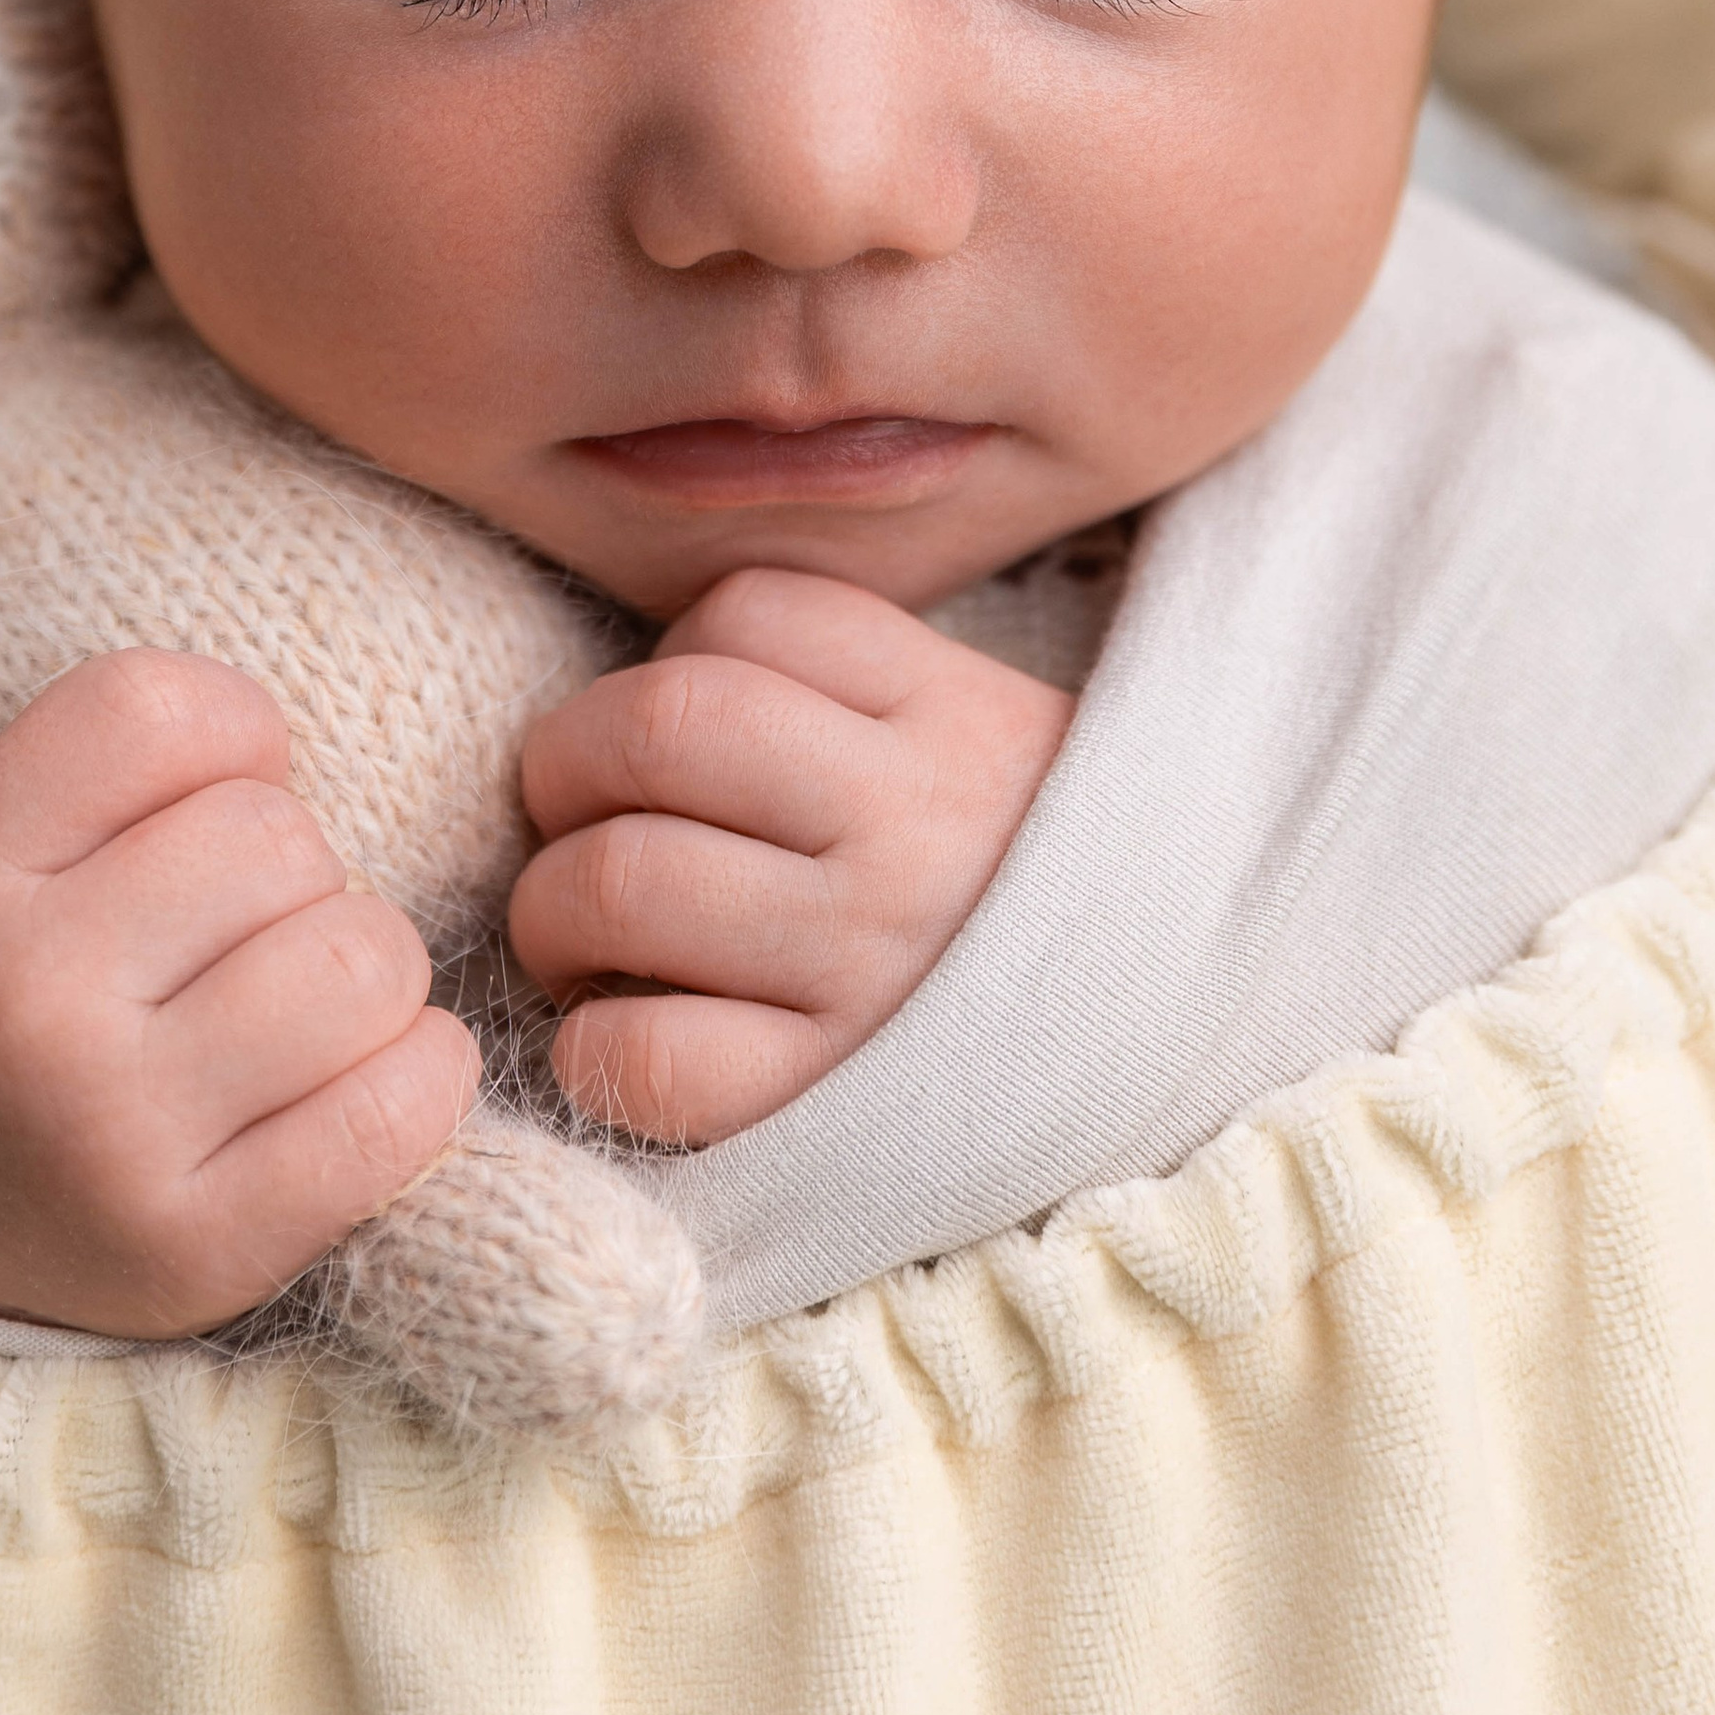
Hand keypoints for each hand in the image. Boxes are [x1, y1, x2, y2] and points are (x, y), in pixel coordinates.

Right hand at [0, 651, 480, 1336]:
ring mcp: (110, 1136)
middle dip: (298, 871)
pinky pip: (400, 1108)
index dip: (231, 731)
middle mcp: (21, 1002)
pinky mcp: (200, 1249)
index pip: (151, 710)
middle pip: (278, 835)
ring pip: (363, 955)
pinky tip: (370, 1076)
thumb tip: (284, 743)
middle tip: (244, 936)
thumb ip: (121, 762)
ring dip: (370, 970)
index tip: (212, 800)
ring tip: (303, 1009)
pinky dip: (423, 1071)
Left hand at [509, 567, 1072, 1145]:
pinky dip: (591, 1048)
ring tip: (574, 931)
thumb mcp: (980, 730)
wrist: (1164, 1049)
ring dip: (550, 907)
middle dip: (562, 763)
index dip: (667, 655)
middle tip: (566, 812)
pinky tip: (615, 1036)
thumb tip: (641, 690)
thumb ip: (840, 684)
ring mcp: (870, 961)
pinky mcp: (830, 1100)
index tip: (670, 728)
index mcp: (946, 711)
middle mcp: (909, 824)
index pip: (746, 614)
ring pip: (623, 882)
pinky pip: (649, 1058)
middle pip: (659, 727)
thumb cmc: (1017, 879)